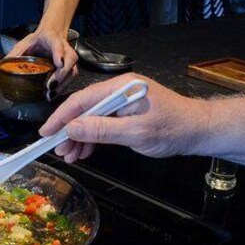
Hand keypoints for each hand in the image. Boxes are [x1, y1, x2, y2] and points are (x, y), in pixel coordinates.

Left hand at [7, 26, 78, 100]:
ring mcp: (69, 57)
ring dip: (63, 84)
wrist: (51, 34)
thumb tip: (3, 65)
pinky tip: (53, 94)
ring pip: (72, 70)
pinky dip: (63, 87)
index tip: (58, 63)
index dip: (58, 52)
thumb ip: (15, 54)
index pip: (57, 43)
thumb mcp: (24, 43)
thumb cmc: (37, 41)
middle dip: (61, 74)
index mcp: (51, 38)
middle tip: (50, 86)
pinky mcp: (71, 66)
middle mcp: (64, 47)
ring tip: (50, 94)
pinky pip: (71, 78)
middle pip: (70, 59)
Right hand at [38, 74, 208, 162]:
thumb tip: (72, 128)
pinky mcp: (125, 113)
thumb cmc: (173, 128)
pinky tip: (84, 151)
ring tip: (70, 156)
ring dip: (79, 138)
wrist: (198, 131)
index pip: (82, 100)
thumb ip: (102, 130)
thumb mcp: (136, 132)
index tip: (46, 133)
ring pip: (91, 119)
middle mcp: (118, 91)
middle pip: (84, 110)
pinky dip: (92, 138)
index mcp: (120, 88)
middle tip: (58, 151)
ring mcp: (121, 102)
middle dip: (69, 131)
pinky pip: (102, 124)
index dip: (61, 117)